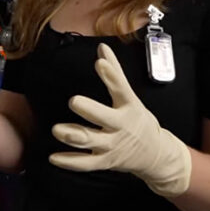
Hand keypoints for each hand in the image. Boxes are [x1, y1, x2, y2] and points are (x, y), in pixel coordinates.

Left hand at [49, 43, 191, 197]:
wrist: (156, 155)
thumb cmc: (137, 120)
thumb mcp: (130, 97)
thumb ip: (114, 72)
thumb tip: (102, 46)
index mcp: (128, 107)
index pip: (121, 89)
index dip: (111, 76)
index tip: (100, 63)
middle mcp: (121, 126)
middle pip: (105, 118)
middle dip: (90, 110)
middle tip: (74, 101)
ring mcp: (113, 145)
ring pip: (92, 141)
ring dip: (73, 136)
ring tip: (56, 130)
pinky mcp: (105, 161)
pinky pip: (85, 163)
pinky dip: (69, 162)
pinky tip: (53, 157)